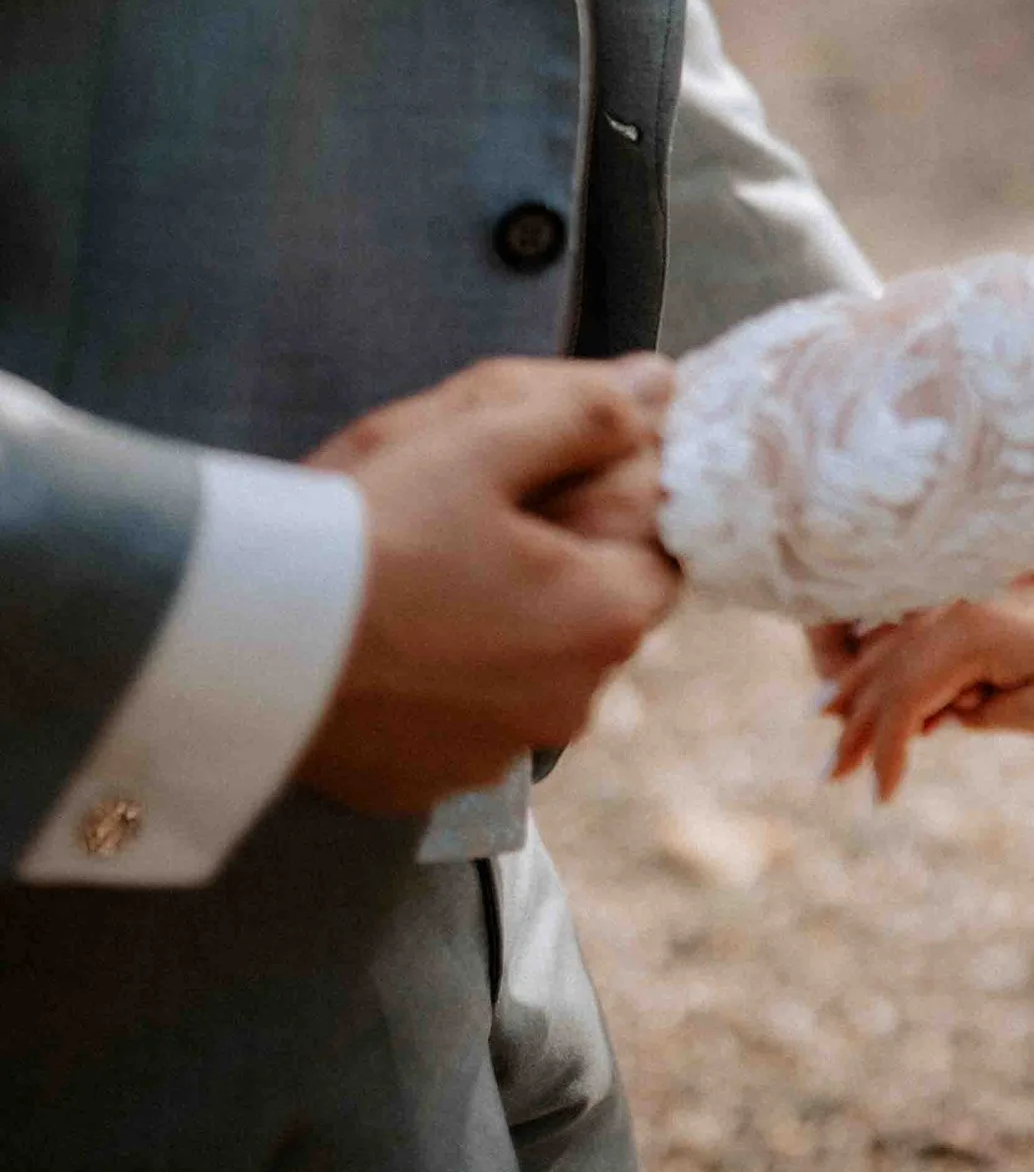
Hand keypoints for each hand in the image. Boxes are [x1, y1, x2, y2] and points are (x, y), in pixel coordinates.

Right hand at [296, 354, 679, 818]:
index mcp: (602, 623)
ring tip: (422, 563)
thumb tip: (657, 387)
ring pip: (525, 662)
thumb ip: (587, 409)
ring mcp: (491, 756)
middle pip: (593, 608)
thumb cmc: (369, 530)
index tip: (555, 472)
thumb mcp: (483, 435)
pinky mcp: (421, 783)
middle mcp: (565, 707)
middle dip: (556, 554)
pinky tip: (389, 625)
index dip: (617, 499)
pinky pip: (458, 712)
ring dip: (498, 616)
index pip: (660, 549)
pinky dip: (440, 670)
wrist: (235, 641)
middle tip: (474, 506)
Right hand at [813, 571, 1033, 802]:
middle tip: (825, 775)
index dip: (885, 749)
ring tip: (822, 719)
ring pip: (898, 642)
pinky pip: (921, 628)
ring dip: (861, 683)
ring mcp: (970, 596)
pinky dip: (889, 656)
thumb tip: (935, 718)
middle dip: (855, 720)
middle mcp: (961, 604)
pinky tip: (869, 670)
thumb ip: (977, 714)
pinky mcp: (984, 599)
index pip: (905, 694)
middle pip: (890, 665)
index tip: (880, 797)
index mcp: (970, 630)